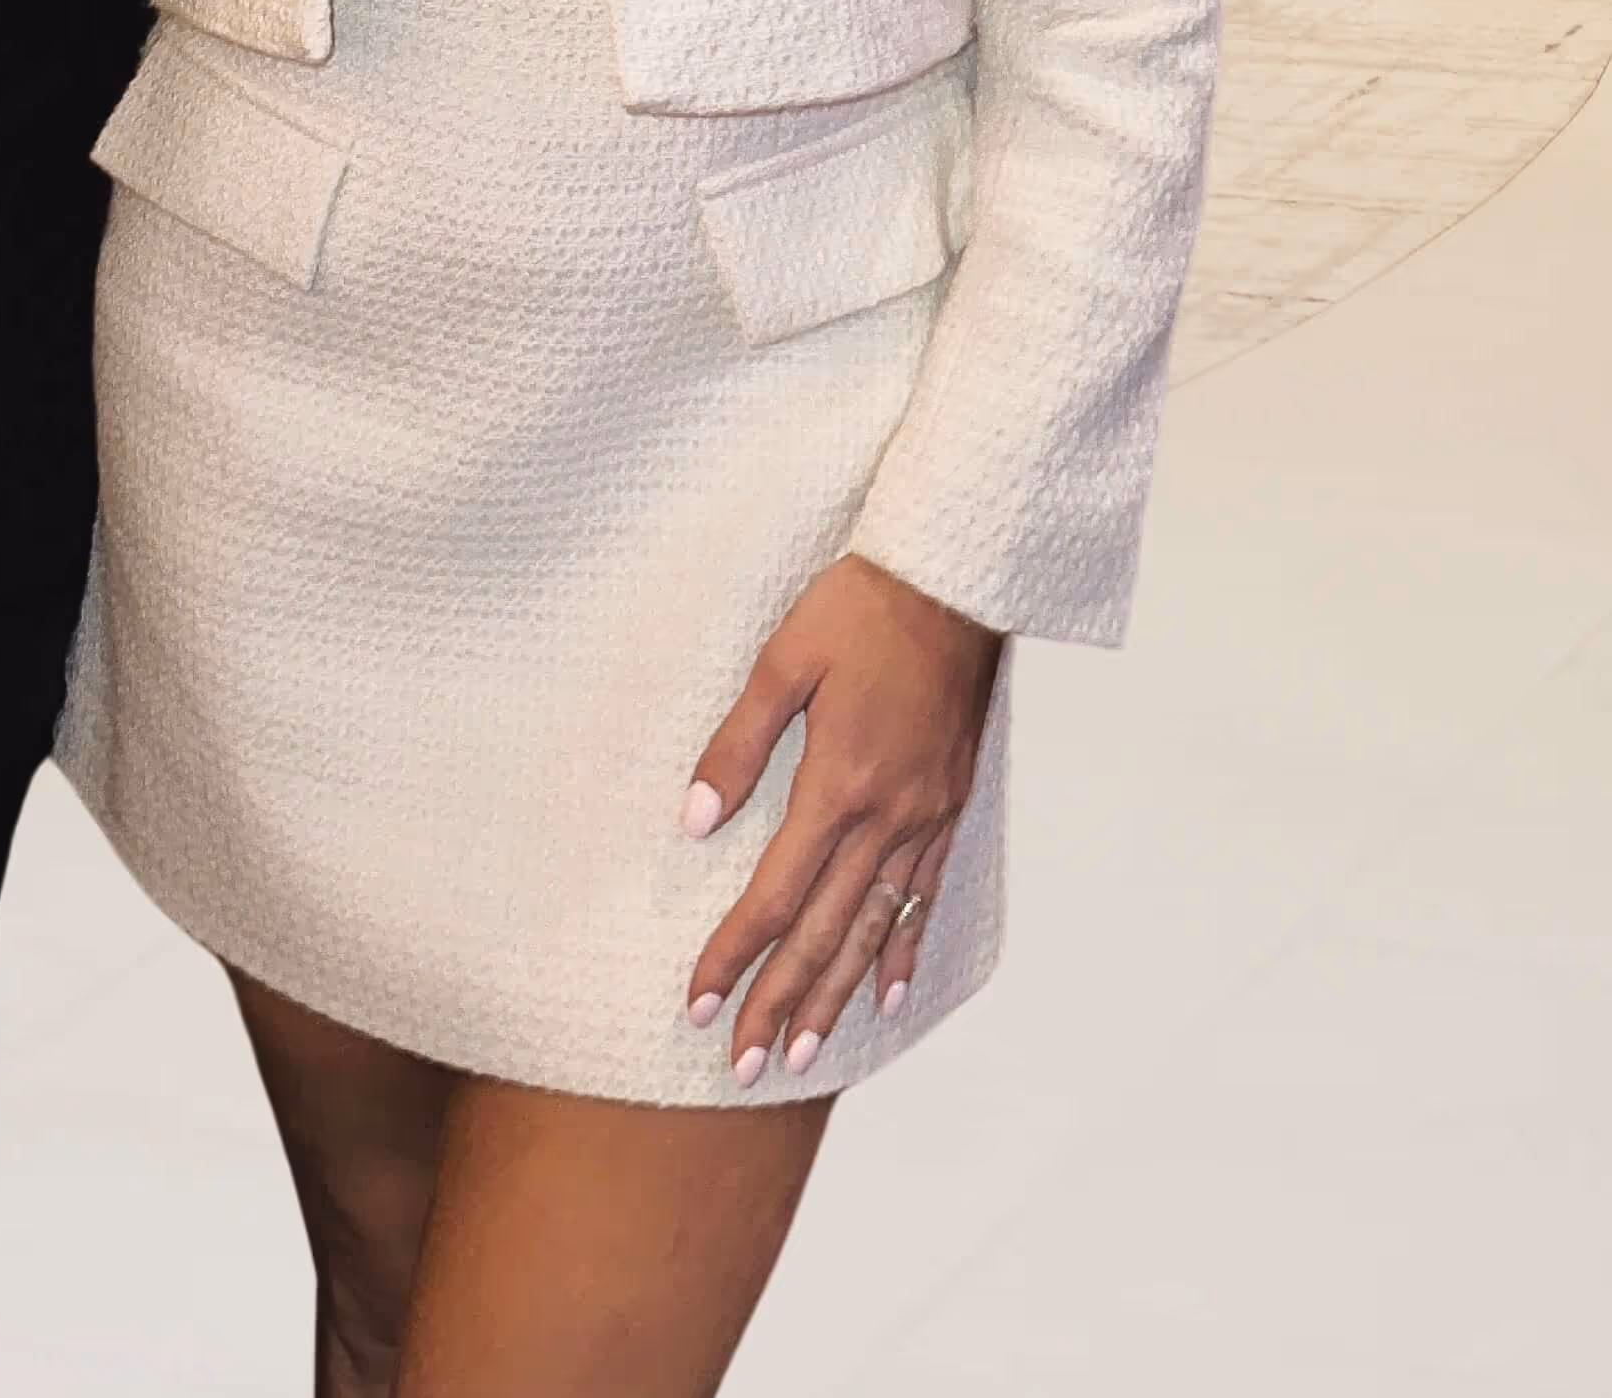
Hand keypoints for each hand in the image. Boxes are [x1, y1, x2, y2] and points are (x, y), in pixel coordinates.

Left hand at [678, 555, 1000, 1082]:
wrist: (952, 581)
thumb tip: (694, 821)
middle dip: (777, 1002)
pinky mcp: (949, 807)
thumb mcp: (780, 660)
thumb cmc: (857, 608)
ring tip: (800, 1052)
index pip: (772, 896)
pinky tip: (886, 995)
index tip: (696, 1004)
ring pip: (873, 929)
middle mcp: (885, 819)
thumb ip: (738, 744)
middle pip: (821, 933)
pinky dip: (902, 950)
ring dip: (834, 996)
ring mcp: (924, 819)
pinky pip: (924, 896)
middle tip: (740, 1065)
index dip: (732, 956)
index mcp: (838, 786)